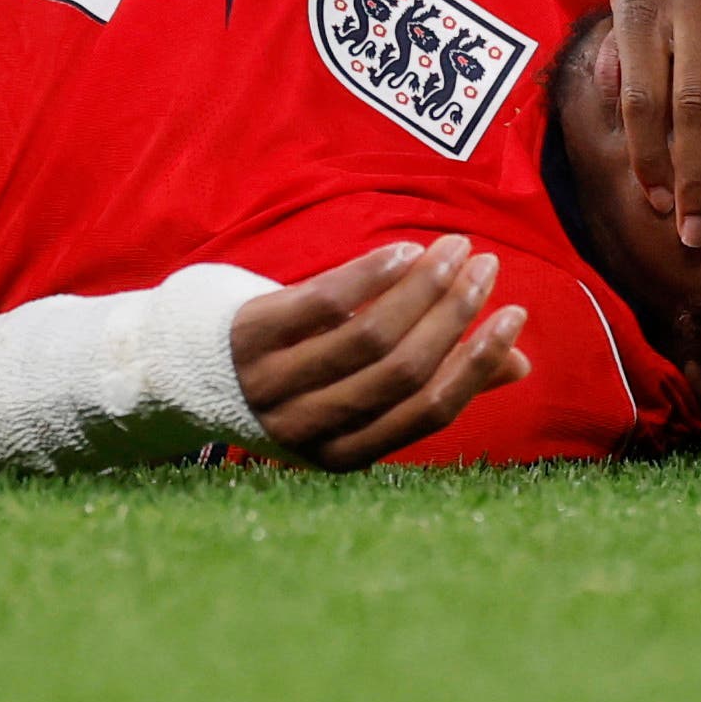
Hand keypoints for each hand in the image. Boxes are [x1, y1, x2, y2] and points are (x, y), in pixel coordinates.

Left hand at [231, 236, 531, 469]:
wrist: (180, 370)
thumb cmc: (292, 378)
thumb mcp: (354, 393)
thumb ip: (429, 380)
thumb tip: (519, 364)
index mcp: (342, 454)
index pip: (426, 411)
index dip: (478, 364)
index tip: (512, 316)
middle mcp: (306, 427)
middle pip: (402, 369)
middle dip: (455, 313)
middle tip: (486, 266)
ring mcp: (272, 383)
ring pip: (368, 335)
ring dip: (422, 286)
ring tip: (454, 248)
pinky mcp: (248, 337)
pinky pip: (323, 303)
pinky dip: (371, 274)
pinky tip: (402, 251)